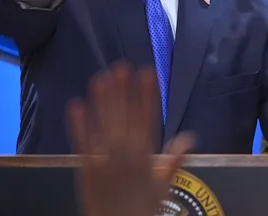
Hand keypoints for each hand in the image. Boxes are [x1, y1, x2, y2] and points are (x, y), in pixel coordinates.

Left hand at [67, 63, 193, 215]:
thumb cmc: (143, 209)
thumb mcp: (164, 184)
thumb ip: (174, 158)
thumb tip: (191, 138)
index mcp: (146, 156)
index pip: (148, 117)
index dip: (147, 94)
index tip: (148, 72)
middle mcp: (126, 154)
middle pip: (124, 116)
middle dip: (123, 91)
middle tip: (121, 66)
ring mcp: (105, 160)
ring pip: (103, 124)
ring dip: (102, 100)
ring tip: (100, 77)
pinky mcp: (86, 168)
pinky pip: (82, 142)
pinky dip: (79, 124)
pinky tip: (76, 104)